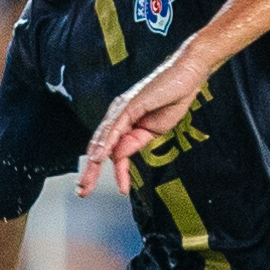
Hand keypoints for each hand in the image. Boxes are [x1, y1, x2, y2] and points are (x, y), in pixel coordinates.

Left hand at [79, 45, 210, 194]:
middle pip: (100, 147)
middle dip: (91, 171)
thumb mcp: (153, 131)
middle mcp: (118, 115)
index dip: (114, 172)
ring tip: (88, 182)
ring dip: (93, 164)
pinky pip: (114, 128)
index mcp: (125, 123)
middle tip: (83, 191)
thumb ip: (135, 142)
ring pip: (102, 140)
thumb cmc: (173, 99)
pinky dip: (105, 144)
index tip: (122, 190)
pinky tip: (99, 158)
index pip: (112, 151)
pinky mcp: (129, 105)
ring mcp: (122, 109)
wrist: (187, 78)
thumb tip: (118, 155)